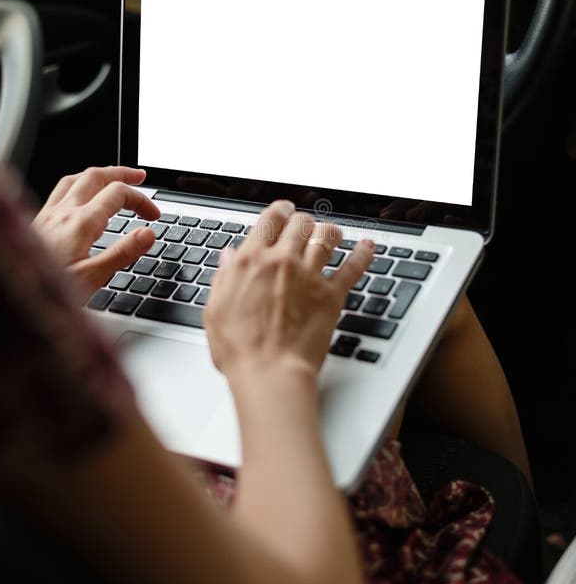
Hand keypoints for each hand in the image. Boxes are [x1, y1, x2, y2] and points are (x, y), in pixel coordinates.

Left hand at [32, 166, 160, 299]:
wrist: (10, 297)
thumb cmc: (45, 291)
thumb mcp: (92, 278)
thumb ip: (122, 253)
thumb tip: (148, 233)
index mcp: (81, 222)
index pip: (118, 193)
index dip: (141, 199)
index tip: (153, 216)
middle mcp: (63, 212)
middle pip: (96, 176)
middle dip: (121, 173)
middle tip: (139, 177)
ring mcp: (47, 215)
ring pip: (75, 180)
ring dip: (98, 176)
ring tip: (112, 179)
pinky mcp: (37, 223)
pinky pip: (59, 192)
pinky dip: (77, 186)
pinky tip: (78, 199)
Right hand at [204, 201, 374, 382]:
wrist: (269, 373)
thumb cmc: (240, 349)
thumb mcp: (216, 309)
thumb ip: (224, 277)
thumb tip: (229, 257)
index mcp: (251, 261)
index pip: (270, 219)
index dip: (279, 210)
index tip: (283, 210)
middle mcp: (282, 261)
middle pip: (300, 223)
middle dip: (303, 221)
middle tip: (304, 226)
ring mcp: (310, 276)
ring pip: (327, 236)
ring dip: (329, 231)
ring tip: (331, 233)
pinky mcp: (331, 296)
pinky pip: (353, 267)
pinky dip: (363, 254)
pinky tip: (367, 246)